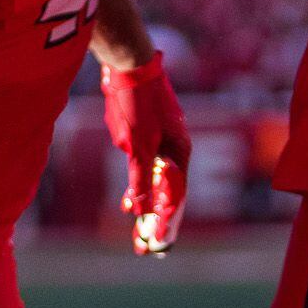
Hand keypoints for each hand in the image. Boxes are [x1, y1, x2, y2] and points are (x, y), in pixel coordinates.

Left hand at [102, 53, 190, 254]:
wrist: (127, 62)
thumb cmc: (136, 102)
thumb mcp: (137, 144)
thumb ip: (141, 178)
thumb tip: (142, 210)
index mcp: (181, 152)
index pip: (176, 197)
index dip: (165, 222)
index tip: (154, 243)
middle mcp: (176, 147)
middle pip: (168, 191)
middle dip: (155, 218)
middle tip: (143, 245)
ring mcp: (162, 139)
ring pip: (156, 179)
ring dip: (146, 203)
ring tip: (134, 226)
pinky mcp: (148, 131)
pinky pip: (146, 165)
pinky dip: (138, 183)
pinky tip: (127, 199)